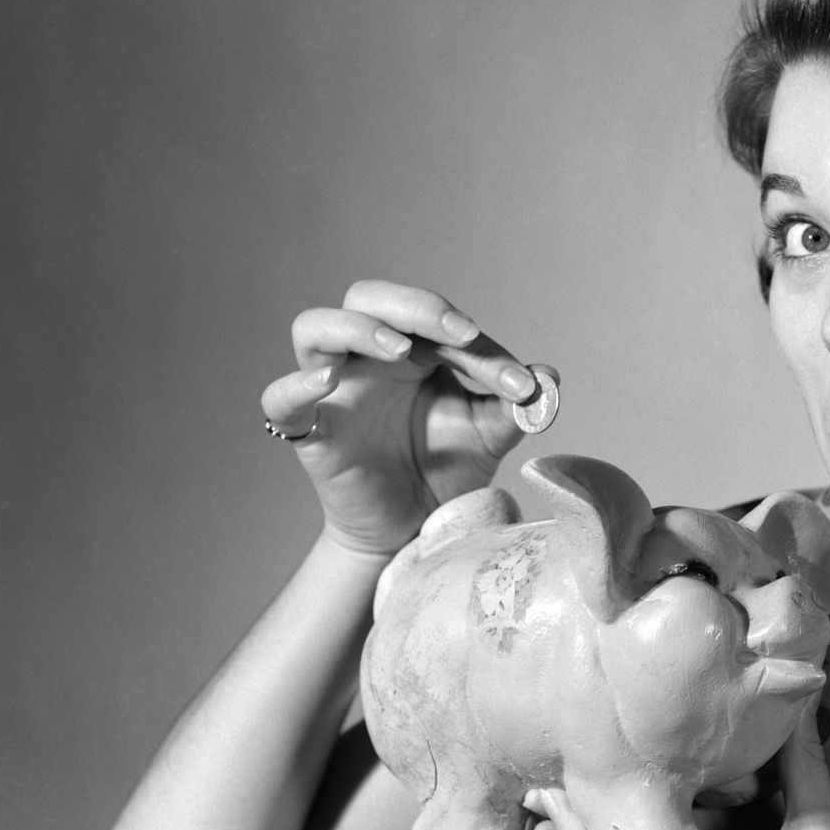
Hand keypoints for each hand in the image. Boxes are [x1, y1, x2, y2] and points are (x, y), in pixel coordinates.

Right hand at [260, 279, 549, 555]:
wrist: (416, 531)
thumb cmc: (446, 471)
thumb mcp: (488, 436)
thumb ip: (514, 407)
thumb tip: (549, 379)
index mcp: (413, 350)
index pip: (435, 321)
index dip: (477, 344)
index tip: (517, 383)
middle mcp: (369, 359)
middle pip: (367, 298)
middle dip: (414, 305)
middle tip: (459, 333)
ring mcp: (334, 391)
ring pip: (314, 328)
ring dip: (357, 329)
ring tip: (400, 349)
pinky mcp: (310, 431)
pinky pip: (280, 399)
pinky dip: (296, 387)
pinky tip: (326, 384)